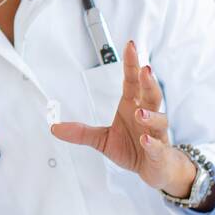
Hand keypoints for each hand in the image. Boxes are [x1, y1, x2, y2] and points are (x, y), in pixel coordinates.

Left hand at [50, 40, 193, 193]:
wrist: (153, 169)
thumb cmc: (132, 148)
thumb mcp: (102, 139)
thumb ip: (81, 132)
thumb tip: (54, 127)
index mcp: (132, 105)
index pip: (133, 81)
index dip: (132, 64)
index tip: (131, 45)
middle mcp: (147, 115)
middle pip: (151, 95)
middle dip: (149, 82)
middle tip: (145, 69)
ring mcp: (156, 134)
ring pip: (159, 119)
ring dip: (150, 115)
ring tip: (139, 112)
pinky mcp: (159, 153)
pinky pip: (157, 146)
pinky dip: (152, 142)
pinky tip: (144, 138)